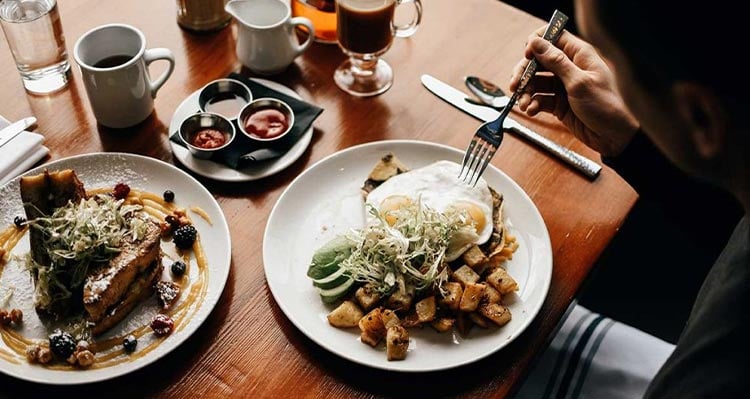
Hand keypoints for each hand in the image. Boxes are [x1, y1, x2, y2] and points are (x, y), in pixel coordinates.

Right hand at [509, 27, 638, 156]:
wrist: (614, 137)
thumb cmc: (606, 107)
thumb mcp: (579, 82)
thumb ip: (556, 62)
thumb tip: (537, 43)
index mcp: (580, 56)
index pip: (553, 38)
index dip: (537, 44)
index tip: (526, 56)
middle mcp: (570, 68)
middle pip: (539, 61)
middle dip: (525, 72)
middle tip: (516, 84)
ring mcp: (563, 86)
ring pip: (536, 82)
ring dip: (526, 92)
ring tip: (523, 103)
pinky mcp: (558, 103)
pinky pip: (539, 98)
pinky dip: (532, 104)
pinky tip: (531, 110)